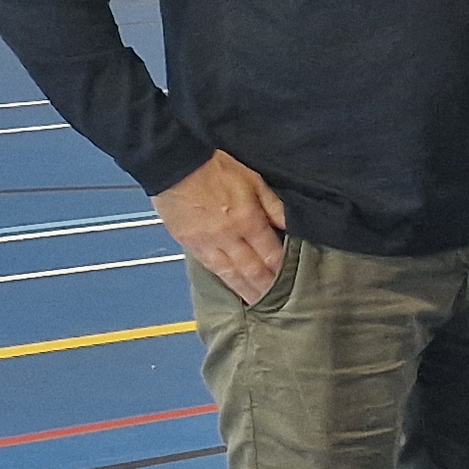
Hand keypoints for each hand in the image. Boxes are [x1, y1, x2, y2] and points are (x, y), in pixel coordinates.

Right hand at [156, 150, 288, 304]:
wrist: (175, 165)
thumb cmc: (215, 167)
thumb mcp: (253, 179)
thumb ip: (273, 205)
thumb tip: (290, 225)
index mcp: (247, 219)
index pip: (270, 252)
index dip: (281, 269)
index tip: (293, 282)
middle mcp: (228, 235)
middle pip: (251, 268)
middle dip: (266, 286)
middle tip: (279, 303)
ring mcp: (206, 241)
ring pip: (229, 272)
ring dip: (245, 289)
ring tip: (257, 303)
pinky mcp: (189, 242)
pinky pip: (209, 266)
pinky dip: (222, 279)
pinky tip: (231, 286)